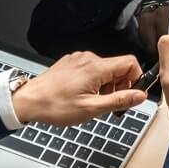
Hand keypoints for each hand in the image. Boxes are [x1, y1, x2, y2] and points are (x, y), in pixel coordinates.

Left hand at [11, 51, 146, 125]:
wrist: (29, 102)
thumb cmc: (55, 106)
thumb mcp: (92, 109)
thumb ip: (119, 100)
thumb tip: (139, 96)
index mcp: (96, 67)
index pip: (130, 63)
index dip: (136, 79)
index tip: (131, 94)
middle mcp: (88, 59)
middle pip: (117, 67)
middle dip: (119, 86)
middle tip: (110, 104)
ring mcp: (78, 60)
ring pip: (104, 69)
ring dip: (106, 86)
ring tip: (93, 102)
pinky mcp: (70, 63)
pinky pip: (91, 69)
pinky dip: (94, 82)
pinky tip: (83, 96)